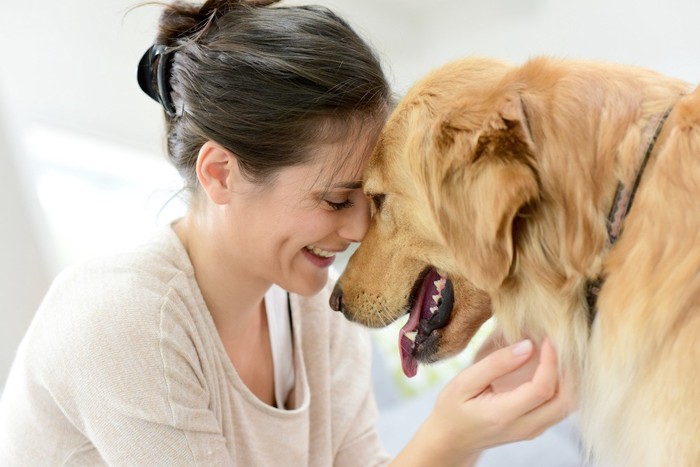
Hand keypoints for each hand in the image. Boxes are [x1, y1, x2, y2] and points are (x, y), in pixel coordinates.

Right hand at [394, 337, 574, 466]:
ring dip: (569, 379)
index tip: (547, 339)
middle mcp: (524, 427)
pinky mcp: (536, 428)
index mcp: (503, 415)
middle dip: (569, 370)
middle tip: (559, 345)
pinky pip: (560, 407)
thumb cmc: (453, 408)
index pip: (542, 389)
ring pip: (568, 406)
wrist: (452, 439)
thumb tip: (527, 345)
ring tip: (557, 354)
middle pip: (565, 401)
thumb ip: (496, 364)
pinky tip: (551, 367)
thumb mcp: (464, 382)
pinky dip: (563, 386)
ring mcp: (533, 431)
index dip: (551, 362)